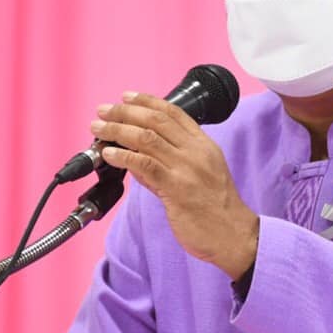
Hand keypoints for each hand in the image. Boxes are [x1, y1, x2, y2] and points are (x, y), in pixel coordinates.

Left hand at [90, 92, 258, 278]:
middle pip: (156, 120)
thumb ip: (170, 163)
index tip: (126, 97)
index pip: (173, 112)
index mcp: (204, 145)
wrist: (233, 235)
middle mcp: (196, 151)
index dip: (147, 101)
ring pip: (146, 138)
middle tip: (103, 111)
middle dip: (125, 112)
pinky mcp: (176, 188)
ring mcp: (186, 168)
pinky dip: (123, 155)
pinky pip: (144, 164)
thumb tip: (137, 156)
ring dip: (117, 130)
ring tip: (99, 128)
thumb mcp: (201, 175)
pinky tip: (109, 154)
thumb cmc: (216, 209)